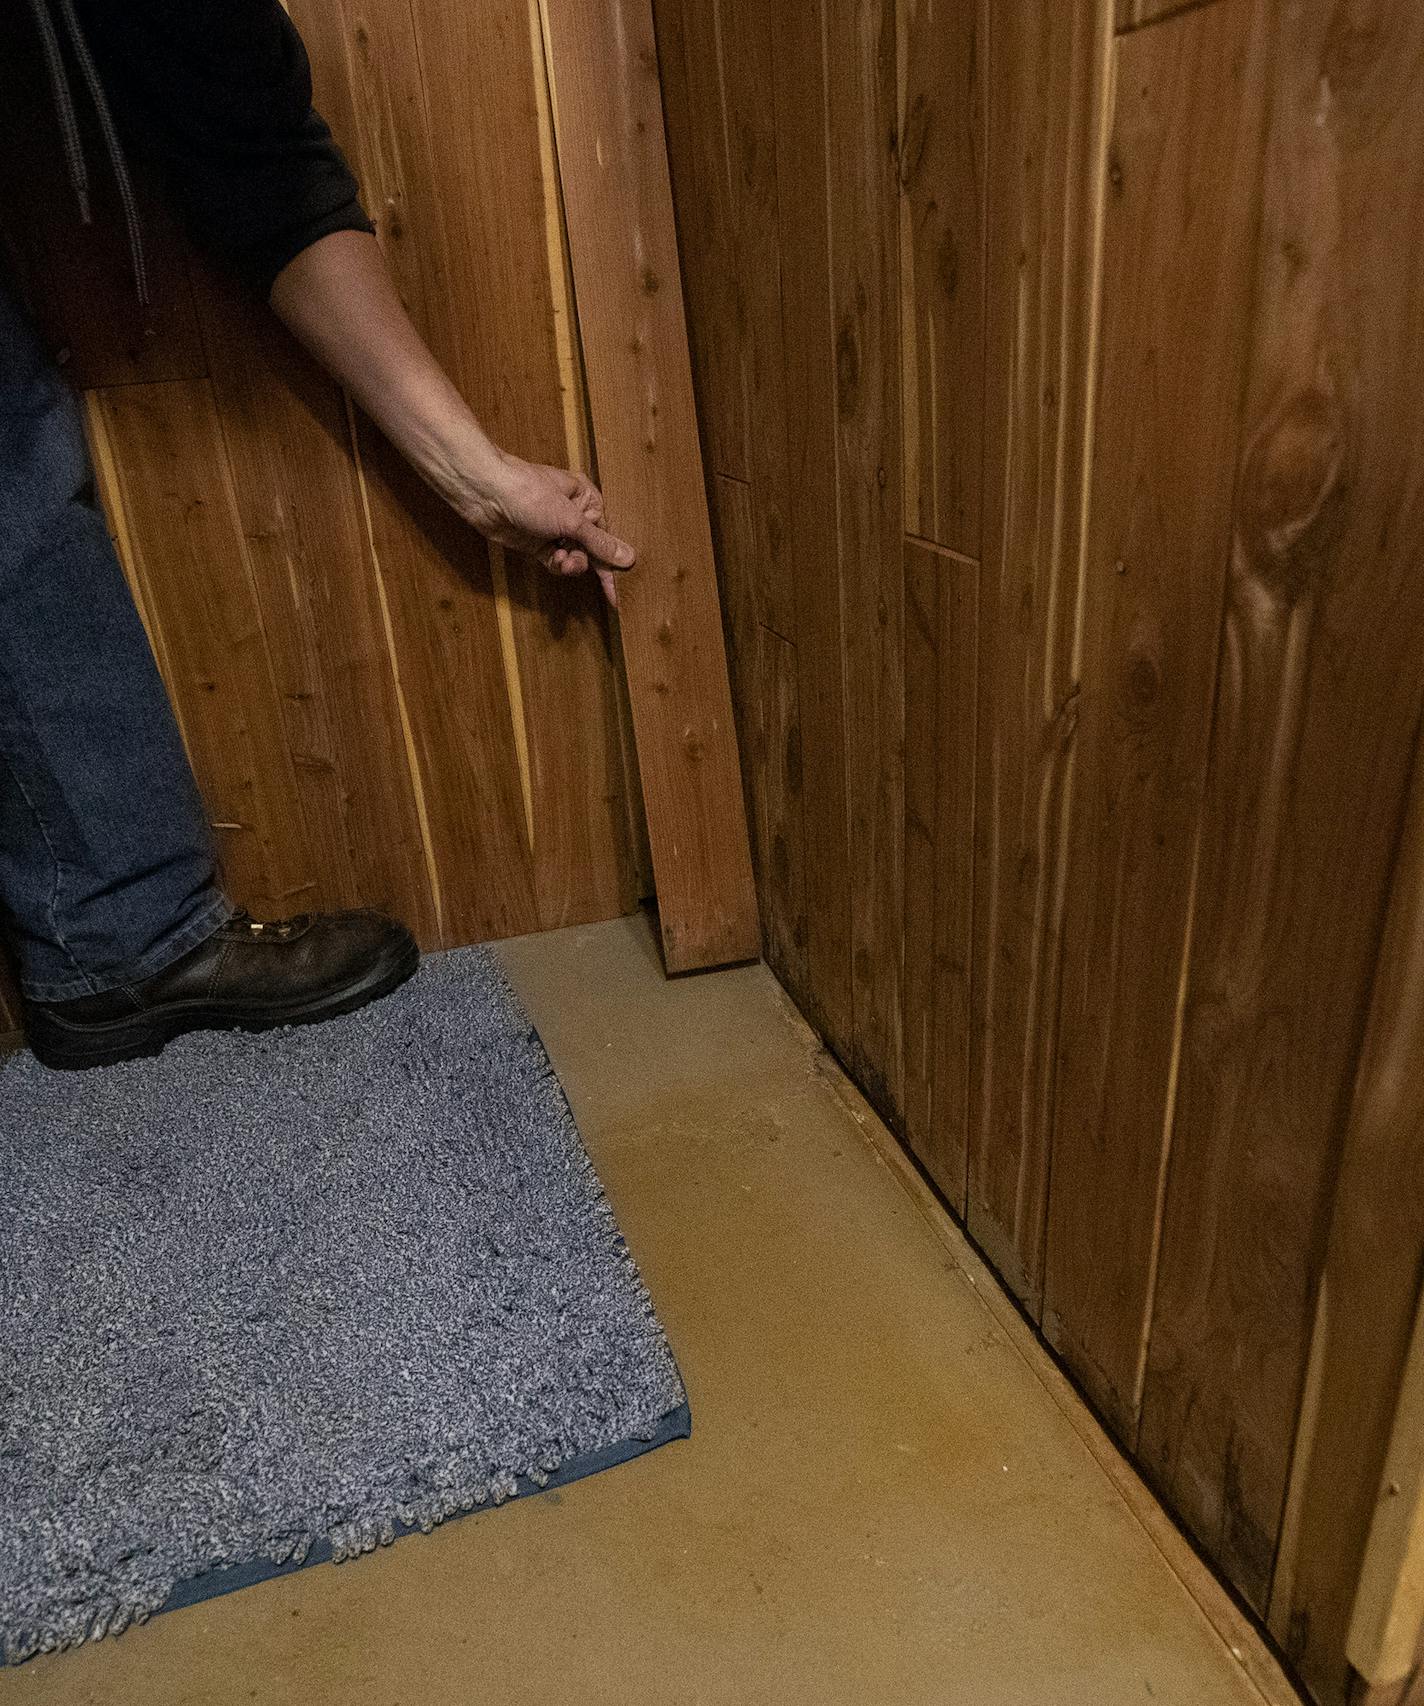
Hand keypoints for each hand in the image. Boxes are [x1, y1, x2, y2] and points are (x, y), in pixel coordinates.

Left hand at [457, 452, 635, 606]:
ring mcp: (553, 529)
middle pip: (591, 549)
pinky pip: (555, 561)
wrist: (486, 494)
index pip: (606, 535)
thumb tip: (628, 557)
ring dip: (571, 564)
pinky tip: (555, 560)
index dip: (611, 559)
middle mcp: (572, 514)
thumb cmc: (529, 493)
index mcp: (586, 499)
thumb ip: (600, 543)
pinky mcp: (536, 542)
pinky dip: (557, 565)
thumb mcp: (571, 521)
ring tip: (562, 561)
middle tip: (582, 570)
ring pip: (573, 557)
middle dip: (588, 562)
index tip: (619, 587)